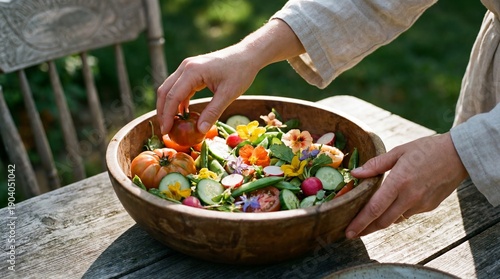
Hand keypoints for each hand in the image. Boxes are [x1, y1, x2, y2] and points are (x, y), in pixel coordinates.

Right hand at [156, 19, 304, 134]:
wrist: (248, 55)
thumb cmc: (240, 72)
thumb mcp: (227, 95)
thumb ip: (212, 113)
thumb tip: (200, 131)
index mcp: (192, 71)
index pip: (172, 96)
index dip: (167, 115)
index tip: (165, 131)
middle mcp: (185, 67)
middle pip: (165, 91)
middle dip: (162, 111)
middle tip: (165, 130)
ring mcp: (188, 67)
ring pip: (170, 88)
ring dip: (168, 106)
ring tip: (172, 124)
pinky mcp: (192, 70)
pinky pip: (179, 86)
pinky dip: (178, 100)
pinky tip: (183, 113)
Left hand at [345, 133, 467, 238]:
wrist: (459, 155)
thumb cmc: (427, 149)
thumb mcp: (399, 152)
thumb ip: (376, 165)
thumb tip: (356, 174)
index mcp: (399, 182)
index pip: (375, 208)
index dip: (360, 222)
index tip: (348, 232)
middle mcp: (410, 197)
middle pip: (383, 221)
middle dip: (366, 229)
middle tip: (351, 233)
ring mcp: (421, 204)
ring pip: (395, 219)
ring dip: (380, 222)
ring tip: (366, 222)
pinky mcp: (429, 207)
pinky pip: (407, 214)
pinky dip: (395, 214)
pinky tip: (389, 209)